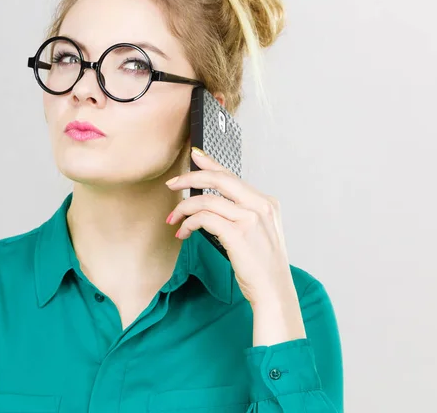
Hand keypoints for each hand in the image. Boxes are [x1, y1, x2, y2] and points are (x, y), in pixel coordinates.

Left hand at [165, 147, 293, 306]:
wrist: (275, 292)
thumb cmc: (264, 266)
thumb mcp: (260, 232)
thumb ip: (243, 213)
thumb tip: (212, 202)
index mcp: (266, 202)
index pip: (233, 175)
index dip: (211, 163)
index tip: (195, 155)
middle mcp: (260, 205)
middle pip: (219, 179)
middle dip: (191, 177)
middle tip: (172, 183)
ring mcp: (250, 219)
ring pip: (207, 200)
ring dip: (184, 208)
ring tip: (174, 218)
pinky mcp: (238, 234)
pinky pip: (204, 218)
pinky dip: (189, 223)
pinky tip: (184, 232)